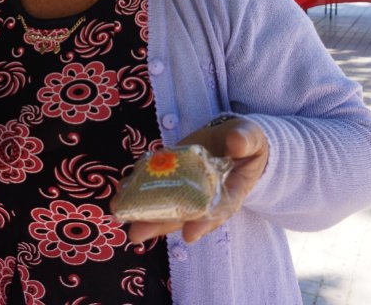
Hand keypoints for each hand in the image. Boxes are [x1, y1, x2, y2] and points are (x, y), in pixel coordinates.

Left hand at [123, 117, 268, 244]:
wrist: (234, 137)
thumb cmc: (247, 142)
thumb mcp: (251, 138)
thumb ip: (245, 140)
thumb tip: (237, 143)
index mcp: (230, 192)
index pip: (219, 210)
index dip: (205, 223)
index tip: (190, 234)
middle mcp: (205, 195)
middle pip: (183, 215)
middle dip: (159, 224)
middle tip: (136, 234)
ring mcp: (186, 186)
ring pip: (166, 204)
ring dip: (143, 211)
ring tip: (119, 213)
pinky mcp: (174, 174)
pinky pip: (157, 184)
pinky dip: (139, 188)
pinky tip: (122, 189)